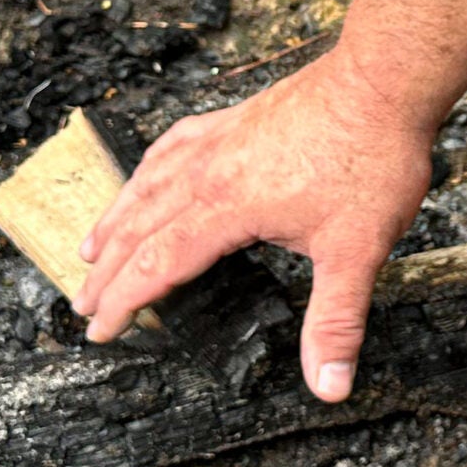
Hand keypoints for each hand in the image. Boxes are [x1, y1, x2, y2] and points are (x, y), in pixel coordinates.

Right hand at [73, 46, 434, 401]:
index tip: (101, 331)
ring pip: (147, 184)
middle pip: (139, 228)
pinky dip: (147, 170)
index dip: (125, 302)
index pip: (157, 265)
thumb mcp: (357, 252)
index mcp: (227, 208)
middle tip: (84, 306)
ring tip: (90, 248)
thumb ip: (336, 321)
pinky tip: (145, 175)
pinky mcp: (235, 119)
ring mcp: (220, 140)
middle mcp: (209, 172)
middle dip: (107, 273)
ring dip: (115, 221)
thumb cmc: (371, 158)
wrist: (382, 80)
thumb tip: (329, 387)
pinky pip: (172, 146)